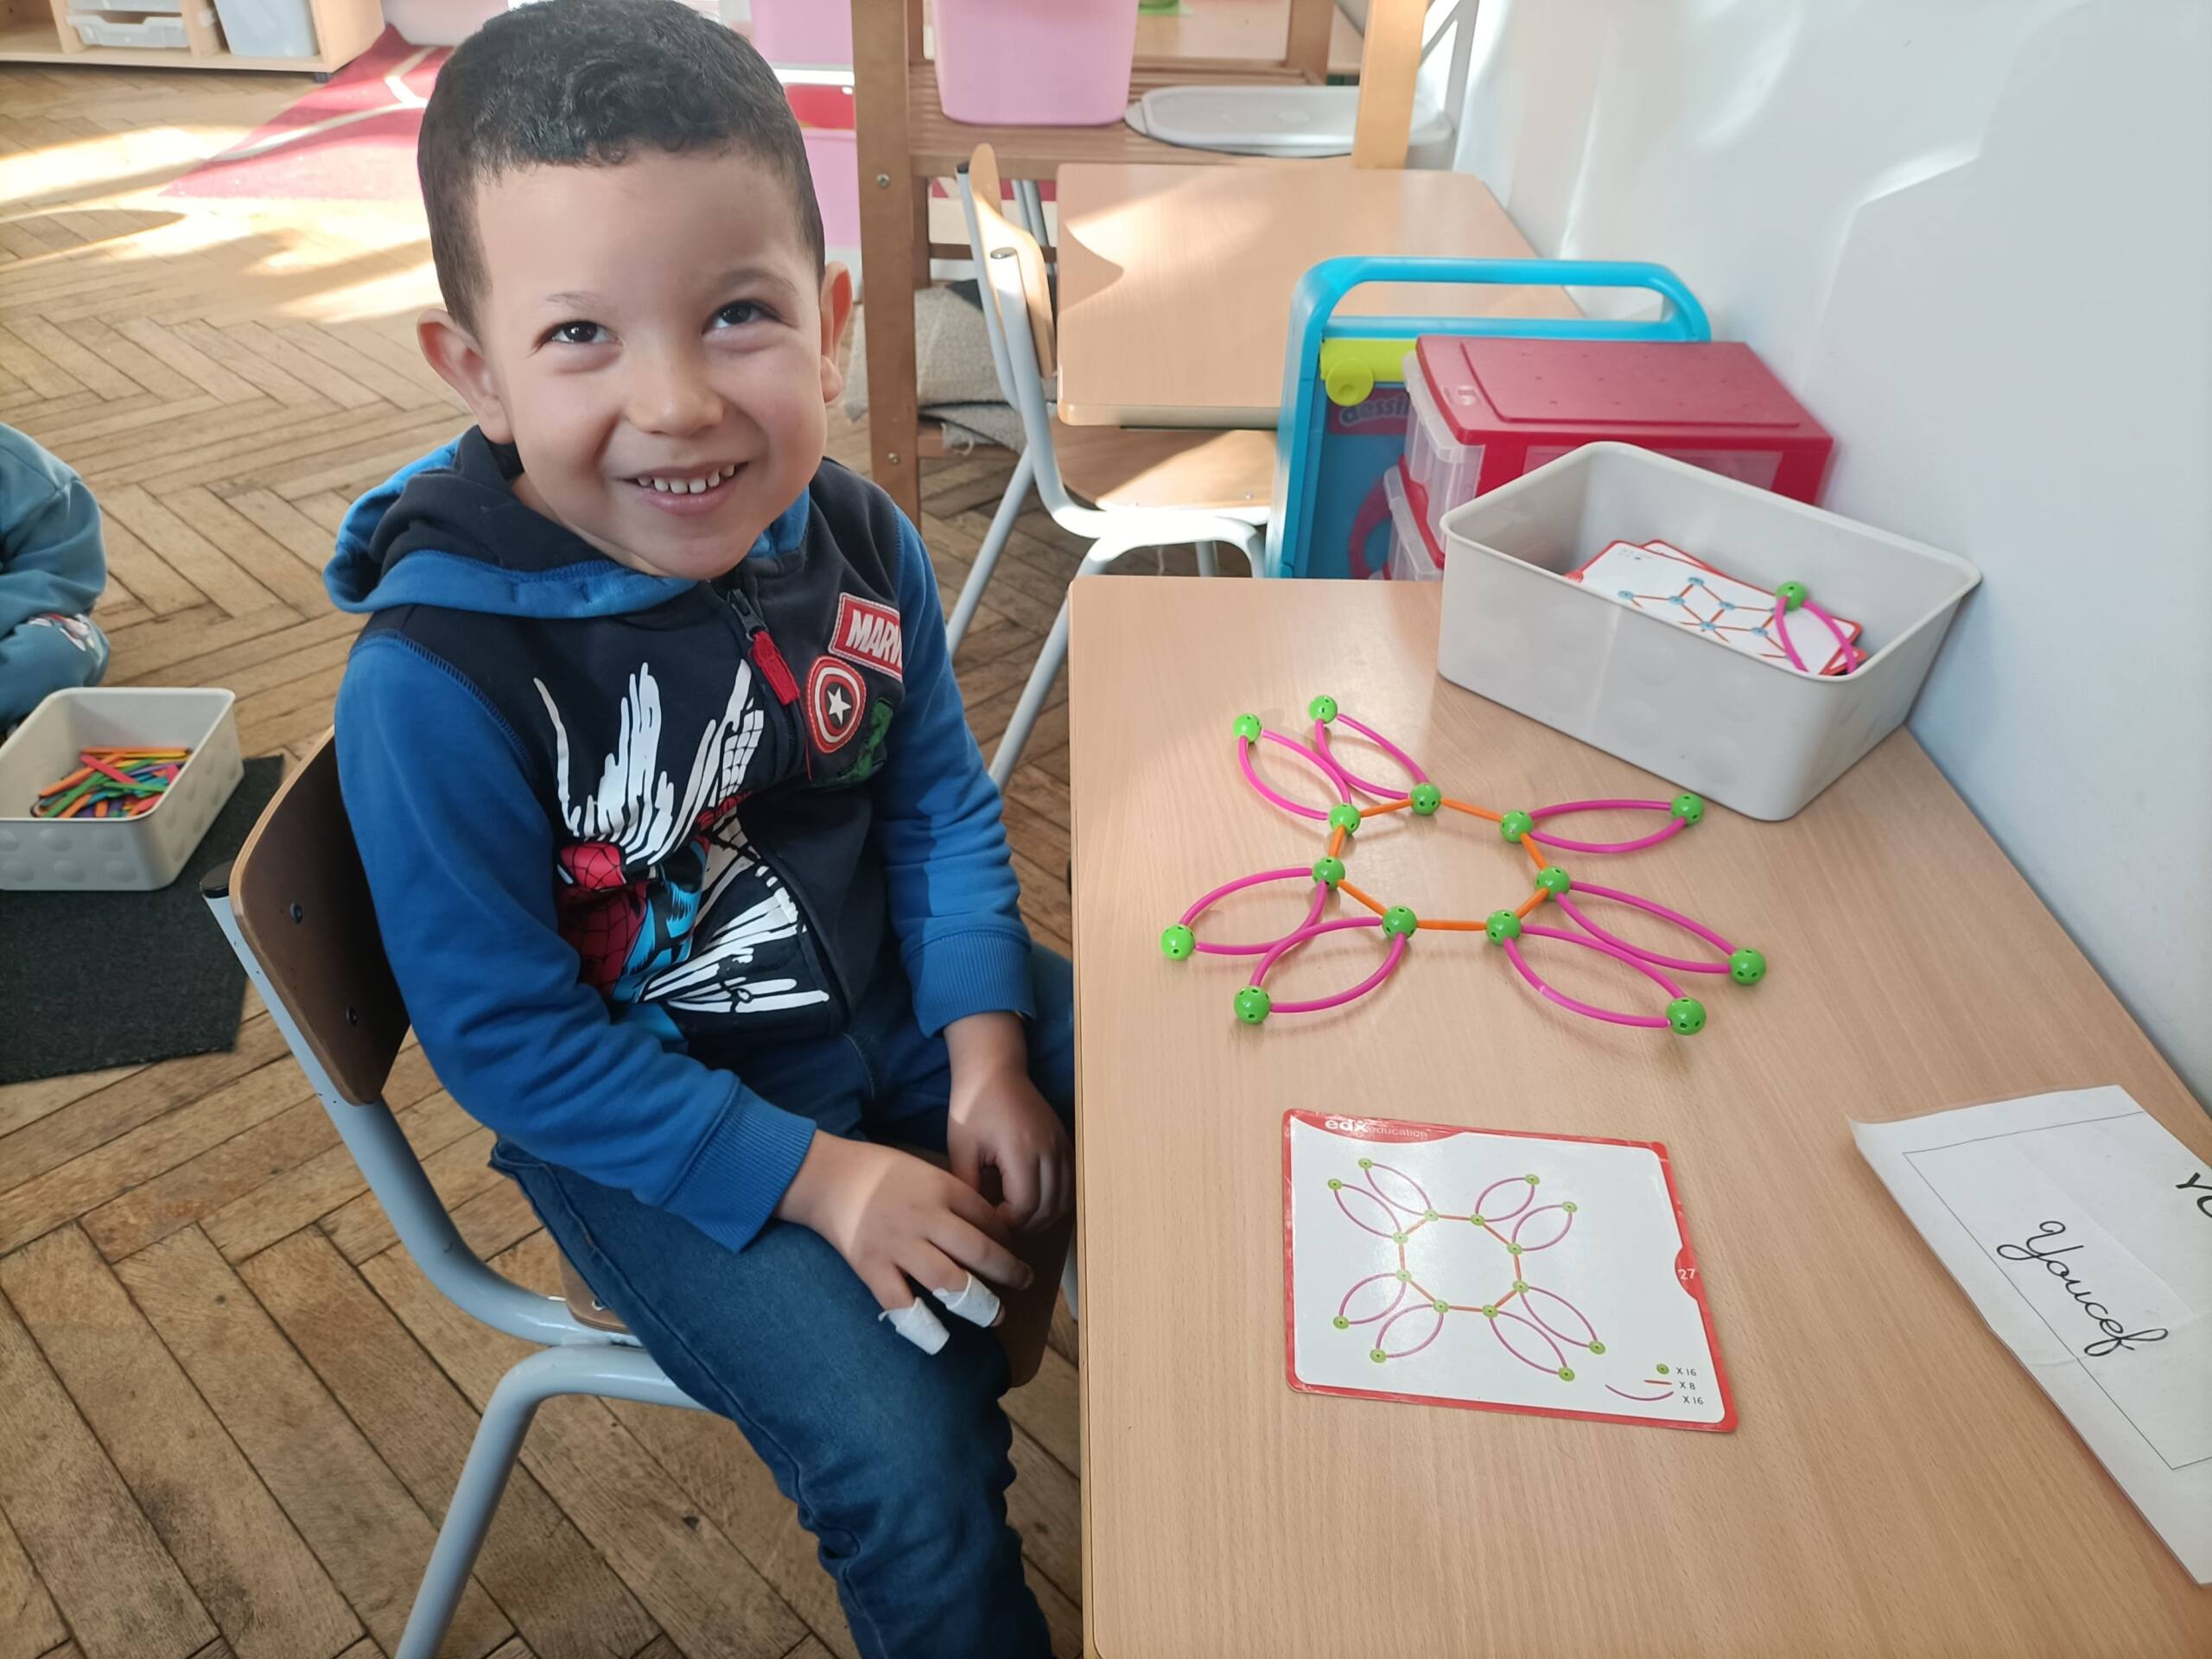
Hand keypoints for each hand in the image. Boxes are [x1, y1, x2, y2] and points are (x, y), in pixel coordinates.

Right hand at [776, 1134, 1030, 1320]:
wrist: (828, 1178)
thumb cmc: (882, 1173)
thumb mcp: (927, 1171)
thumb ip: (957, 1197)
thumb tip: (993, 1229)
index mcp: (941, 1189)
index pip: (988, 1219)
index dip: (1009, 1239)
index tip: (1017, 1252)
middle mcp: (924, 1218)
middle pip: (978, 1251)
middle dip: (1008, 1272)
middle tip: (1024, 1283)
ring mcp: (897, 1245)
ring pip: (947, 1281)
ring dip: (977, 1303)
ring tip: (996, 1316)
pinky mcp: (871, 1268)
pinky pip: (901, 1304)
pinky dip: (921, 1325)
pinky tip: (940, 1339)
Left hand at [945, 1013, 1071, 1231]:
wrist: (995, 1070)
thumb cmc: (973, 1106)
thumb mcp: (962, 1149)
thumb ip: (969, 1187)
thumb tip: (975, 1221)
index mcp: (1021, 1150)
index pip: (1025, 1206)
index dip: (1008, 1223)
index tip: (989, 1222)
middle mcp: (1049, 1150)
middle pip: (1048, 1208)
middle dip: (1025, 1226)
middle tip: (1002, 1229)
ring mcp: (1061, 1146)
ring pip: (1064, 1199)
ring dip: (1043, 1217)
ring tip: (1019, 1220)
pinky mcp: (1066, 1143)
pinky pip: (1071, 1183)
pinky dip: (1057, 1201)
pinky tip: (1036, 1204)